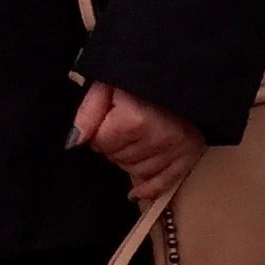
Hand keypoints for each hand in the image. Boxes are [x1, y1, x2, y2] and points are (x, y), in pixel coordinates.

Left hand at [71, 82, 206, 203]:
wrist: (182, 73)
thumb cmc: (140, 78)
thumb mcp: (107, 84)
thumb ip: (88, 111)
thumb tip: (74, 142)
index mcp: (136, 119)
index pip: (100, 143)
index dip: (100, 130)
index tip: (110, 116)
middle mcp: (158, 138)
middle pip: (117, 159)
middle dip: (115, 146)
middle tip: (126, 125)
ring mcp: (176, 150)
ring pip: (136, 172)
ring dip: (130, 160)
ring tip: (139, 137)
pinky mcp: (189, 157)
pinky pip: (161, 185)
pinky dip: (148, 188)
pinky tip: (137, 191)